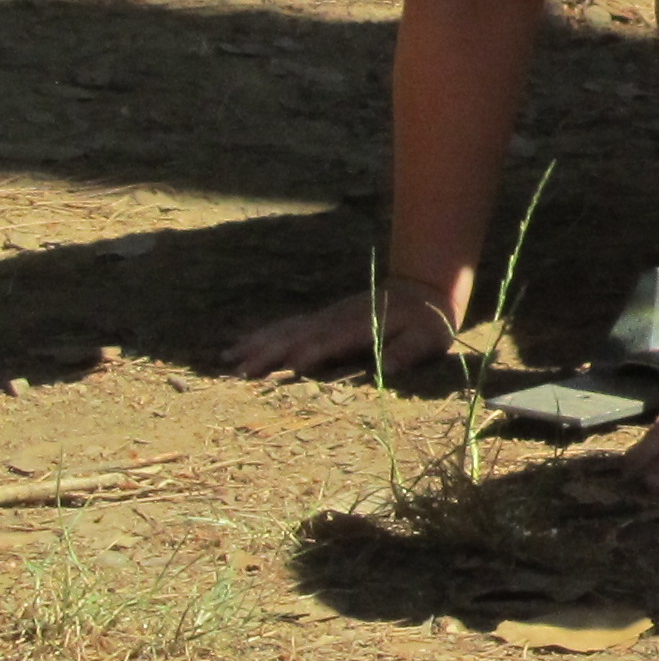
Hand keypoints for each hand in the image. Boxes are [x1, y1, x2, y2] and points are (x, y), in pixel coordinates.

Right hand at [229, 278, 468, 381]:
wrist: (422, 288)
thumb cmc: (426, 321)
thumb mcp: (428, 338)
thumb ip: (408, 351)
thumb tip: (387, 369)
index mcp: (360, 326)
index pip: (330, 341)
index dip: (311, 354)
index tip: (288, 369)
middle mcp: (336, 319)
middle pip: (297, 335)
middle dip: (269, 352)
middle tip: (240, 372)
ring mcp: (326, 317)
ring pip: (285, 329)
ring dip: (257, 343)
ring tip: (228, 359)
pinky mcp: (321, 318)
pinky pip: (287, 325)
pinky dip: (262, 334)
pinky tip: (241, 344)